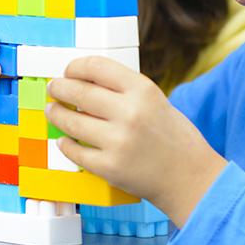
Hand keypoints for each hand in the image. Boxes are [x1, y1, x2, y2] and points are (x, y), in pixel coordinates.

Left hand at [45, 56, 226, 225]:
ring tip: (53, 111)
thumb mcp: (155, 101)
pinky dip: (66, 144)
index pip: (96, 67)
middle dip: (59, 89)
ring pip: (71, 122)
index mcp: (142, 90)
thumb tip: (82, 82)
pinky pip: (75, 152)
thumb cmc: (173, 137)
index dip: (75, 67)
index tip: (68, 71)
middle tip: (53, 89)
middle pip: (78, 92)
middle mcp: (130, 113)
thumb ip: (123, 91)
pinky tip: (64, 140)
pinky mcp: (110, 167)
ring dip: (57, 115)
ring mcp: (118, 141)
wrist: (191, 177)